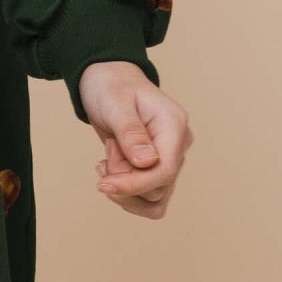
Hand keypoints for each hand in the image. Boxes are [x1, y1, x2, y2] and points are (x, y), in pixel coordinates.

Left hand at [75, 62, 192, 219]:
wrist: (108, 81)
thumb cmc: (111, 86)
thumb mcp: (116, 103)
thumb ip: (131, 132)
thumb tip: (148, 163)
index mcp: (174, 125)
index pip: (165, 170)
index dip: (135, 185)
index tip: (104, 184)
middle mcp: (177, 145)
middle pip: (157, 188)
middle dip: (123, 178)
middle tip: (107, 149)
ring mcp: (169, 159)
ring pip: (154, 200)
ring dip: (123, 189)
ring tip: (107, 161)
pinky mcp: (156, 169)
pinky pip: (146, 198)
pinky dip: (125, 192)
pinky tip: (111, 170)